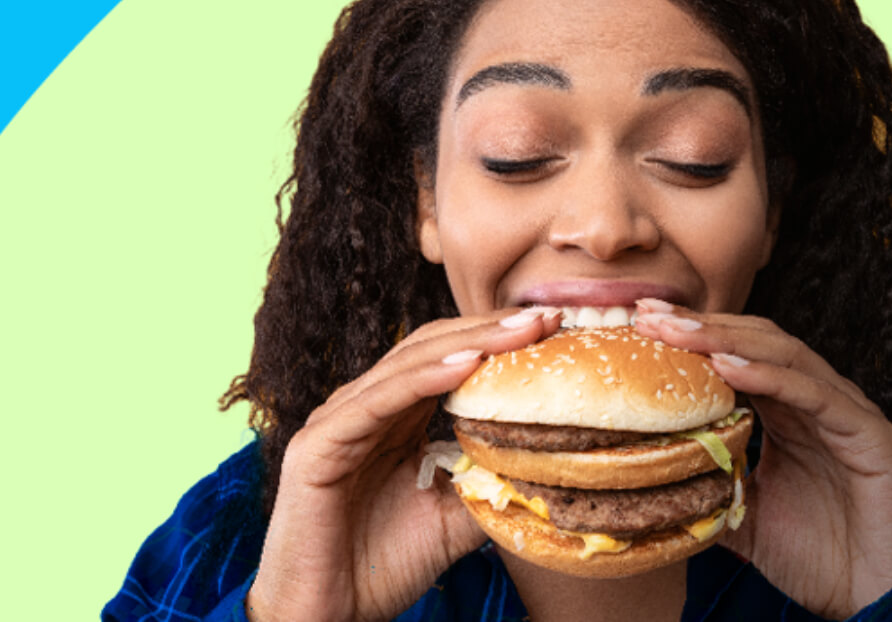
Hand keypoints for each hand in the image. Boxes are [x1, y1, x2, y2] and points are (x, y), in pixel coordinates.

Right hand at [246, 307, 560, 621]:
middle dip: (492, 330)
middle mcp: (365, 407)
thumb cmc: (384, 566)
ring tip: (521, 331)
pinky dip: (424, 379)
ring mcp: (337, 421)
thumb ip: (491, 483)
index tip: (556, 332)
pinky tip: (467, 364)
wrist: (327, 618)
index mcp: (395, 417)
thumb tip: (551, 466)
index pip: (451, 360)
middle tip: (548, 318)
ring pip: (409, 365)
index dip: (500, 342)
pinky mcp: (316, 446)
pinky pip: (378, 401)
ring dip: (470, 343)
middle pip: (434, 350)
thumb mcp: (457, 517)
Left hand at [634, 301, 891, 618]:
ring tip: (679, 332)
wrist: (878, 598)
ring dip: (729, 340)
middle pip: (758, 343)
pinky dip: (772, 376)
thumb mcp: (744, 519)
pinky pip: (817, 395)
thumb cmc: (820, 557)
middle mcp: (819, 402)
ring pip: (787, 356)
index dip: (694, 337)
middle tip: (650, 315)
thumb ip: (710, 491)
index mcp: (790, 414)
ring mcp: (848, 413)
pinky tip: (728, 367)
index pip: (739, 356)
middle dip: (703, 326)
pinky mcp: (871, 435)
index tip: (643, 324)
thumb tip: (652, 485)